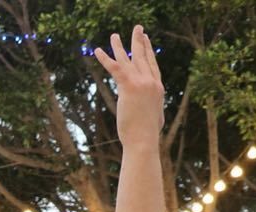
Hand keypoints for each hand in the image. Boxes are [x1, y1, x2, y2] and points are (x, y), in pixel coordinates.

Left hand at [93, 26, 165, 145]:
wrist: (144, 140)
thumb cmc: (147, 135)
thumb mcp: (154, 117)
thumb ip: (152, 109)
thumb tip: (152, 113)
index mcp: (158, 88)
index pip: (153, 65)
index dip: (149, 51)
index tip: (147, 40)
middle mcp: (151, 82)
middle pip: (144, 57)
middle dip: (139, 41)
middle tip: (137, 28)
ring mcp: (142, 83)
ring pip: (129, 59)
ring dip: (120, 46)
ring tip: (114, 36)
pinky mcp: (129, 86)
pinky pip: (115, 68)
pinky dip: (105, 58)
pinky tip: (97, 50)